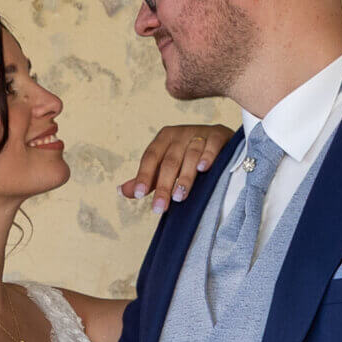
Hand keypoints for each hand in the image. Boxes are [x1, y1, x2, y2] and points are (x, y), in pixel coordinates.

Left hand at [120, 124, 234, 213]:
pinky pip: (212, 145)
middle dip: (163, 186)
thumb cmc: (187, 157)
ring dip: (185, 177)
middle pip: (169, 161)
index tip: (138, 195)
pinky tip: (203, 169)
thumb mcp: (165, 166)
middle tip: (160, 208)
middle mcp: (180, 133)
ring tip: (179, 197)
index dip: (144, 176)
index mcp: (164, 138)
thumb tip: (121, 191)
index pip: (150, 157)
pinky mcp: (219, 135)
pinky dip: (208, 156)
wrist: (220, 142)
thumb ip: (147, 179)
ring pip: (190, 155)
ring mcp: (200, 132)